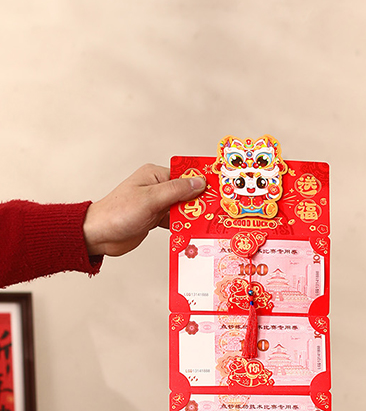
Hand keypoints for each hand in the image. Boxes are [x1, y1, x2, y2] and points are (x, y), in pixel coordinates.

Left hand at [83, 164, 205, 256]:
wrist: (99, 235)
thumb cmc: (119, 213)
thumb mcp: (150, 199)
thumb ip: (176, 191)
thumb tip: (200, 182)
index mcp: (155, 175)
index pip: (185, 176)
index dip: (202, 184)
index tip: (219, 192)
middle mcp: (157, 188)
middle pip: (187, 194)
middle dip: (200, 204)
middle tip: (217, 214)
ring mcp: (157, 205)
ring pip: (182, 210)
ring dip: (193, 218)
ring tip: (208, 226)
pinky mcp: (155, 220)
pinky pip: (175, 222)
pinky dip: (184, 228)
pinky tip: (193, 233)